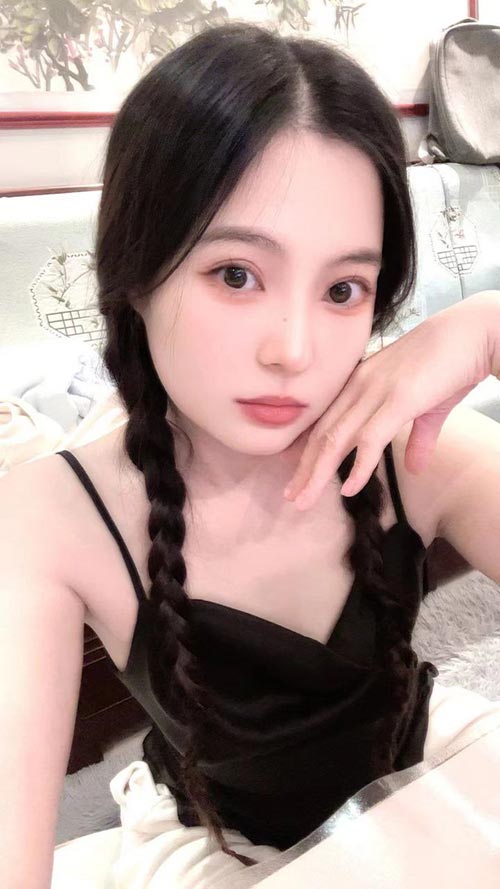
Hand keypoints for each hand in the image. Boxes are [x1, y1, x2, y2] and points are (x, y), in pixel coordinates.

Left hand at [283, 294, 492, 509]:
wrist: (474, 333)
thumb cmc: (452, 364)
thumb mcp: (428, 407)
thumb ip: (417, 438)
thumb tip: (414, 468)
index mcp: (361, 383)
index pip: (326, 423)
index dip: (309, 453)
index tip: (297, 478)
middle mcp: (360, 385)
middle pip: (322, 434)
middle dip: (304, 469)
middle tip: (291, 497)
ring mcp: (376, 391)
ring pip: (336, 439)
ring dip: (317, 474)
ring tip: (303, 501)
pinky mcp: (398, 399)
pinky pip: (370, 439)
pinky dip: (357, 467)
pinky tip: (348, 489)